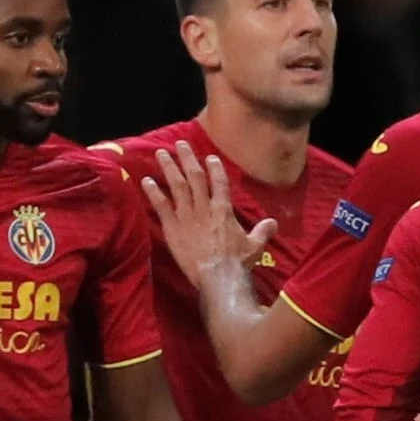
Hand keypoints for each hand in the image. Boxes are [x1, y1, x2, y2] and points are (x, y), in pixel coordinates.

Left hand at [140, 143, 275, 286]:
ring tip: (161, 153)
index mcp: (223, 210)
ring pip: (176, 186)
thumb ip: (262, 231)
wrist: (217, 276)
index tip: (209, 157)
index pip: (219, 182)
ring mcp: (187, 216)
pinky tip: (146, 180)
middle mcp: (204, 207)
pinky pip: (161, 206)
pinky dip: (153, 192)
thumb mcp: (255, 246)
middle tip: (180, 144)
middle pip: (195, 177)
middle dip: (187, 158)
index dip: (214, 168)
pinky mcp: (172, 228)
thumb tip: (273, 223)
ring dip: (169, 167)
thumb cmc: (237, 262)